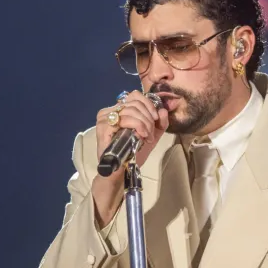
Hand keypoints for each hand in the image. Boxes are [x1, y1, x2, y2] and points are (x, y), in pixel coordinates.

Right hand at [92, 91, 168, 225]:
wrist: (122, 171)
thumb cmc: (133, 153)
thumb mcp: (152, 135)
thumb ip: (160, 123)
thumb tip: (163, 110)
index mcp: (119, 110)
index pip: (135, 95)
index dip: (149, 104)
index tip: (156, 118)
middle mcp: (109, 111)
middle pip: (135, 102)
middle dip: (149, 117)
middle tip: (151, 132)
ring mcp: (104, 118)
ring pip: (131, 110)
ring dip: (145, 123)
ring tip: (147, 136)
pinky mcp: (103, 127)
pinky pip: (125, 119)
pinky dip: (138, 126)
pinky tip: (142, 136)